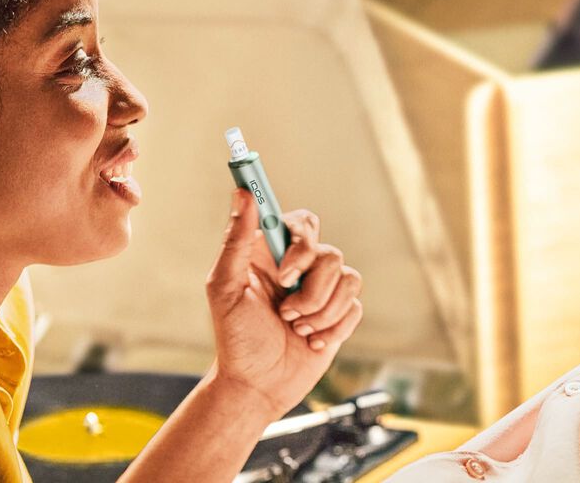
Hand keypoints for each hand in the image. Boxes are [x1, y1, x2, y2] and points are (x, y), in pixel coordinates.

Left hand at [204, 189, 363, 417]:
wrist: (258, 386)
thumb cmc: (235, 339)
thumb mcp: (224, 288)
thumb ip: (235, 240)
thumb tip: (242, 194)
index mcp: (271, 253)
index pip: (302, 223)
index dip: (302, 242)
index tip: (285, 273)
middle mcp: (299, 266)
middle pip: (330, 254)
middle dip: (310, 291)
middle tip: (284, 311)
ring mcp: (322, 289)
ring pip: (348, 279)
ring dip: (319, 313)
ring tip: (295, 329)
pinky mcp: (340, 313)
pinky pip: (355, 307)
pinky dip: (331, 329)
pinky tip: (309, 343)